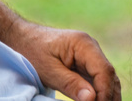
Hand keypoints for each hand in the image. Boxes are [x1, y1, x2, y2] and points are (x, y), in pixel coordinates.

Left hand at [1, 20, 119, 100]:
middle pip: (109, 74)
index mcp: (84, 44)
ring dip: (107, 94)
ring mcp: (89, 54)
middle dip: (109, 95)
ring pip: (106, 77)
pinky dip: (99, 91)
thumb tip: (92, 98)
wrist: (21, 37)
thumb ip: (71, 83)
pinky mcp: (84, 62)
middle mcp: (91, 47)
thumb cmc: (31, 51)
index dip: (105, 92)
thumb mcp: (48, 71)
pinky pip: (96, 78)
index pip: (104, 70)